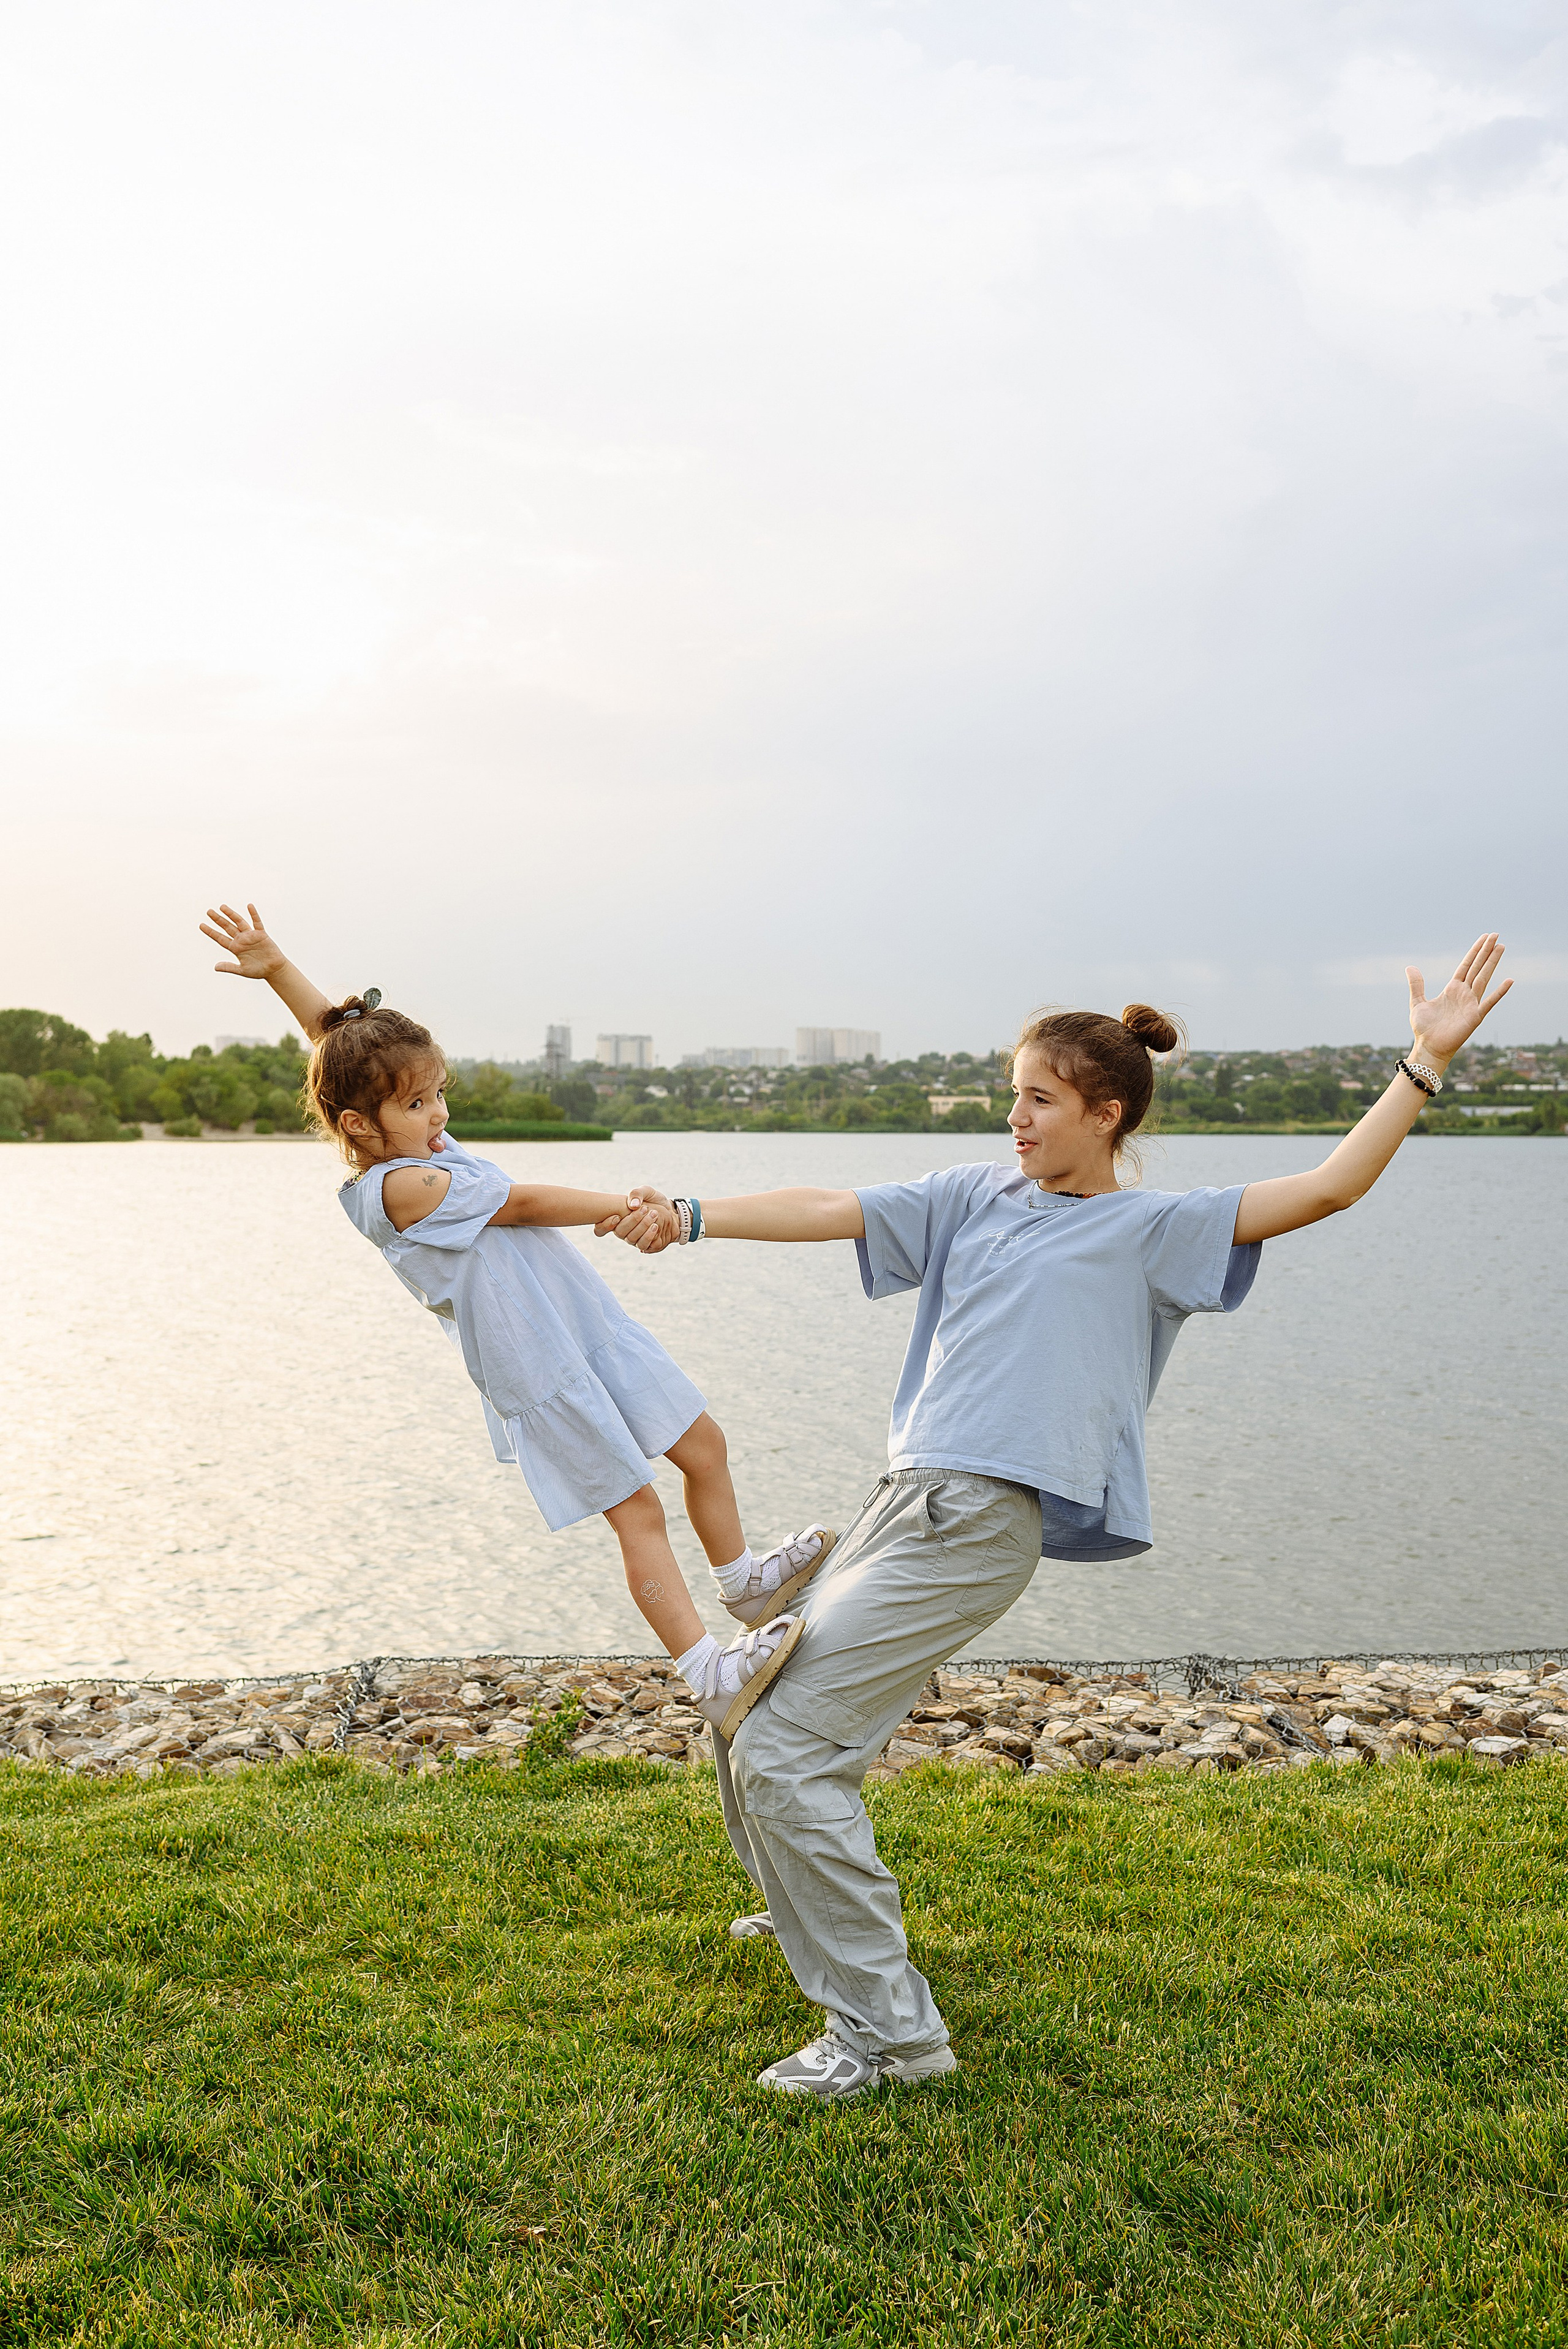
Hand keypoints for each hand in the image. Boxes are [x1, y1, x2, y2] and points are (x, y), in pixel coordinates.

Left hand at [200, 901, 284, 981]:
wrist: (274, 970)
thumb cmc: (258, 971)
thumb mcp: (242, 970)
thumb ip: (229, 967)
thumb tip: (215, 967)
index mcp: (235, 948)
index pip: (220, 938)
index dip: (211, 932)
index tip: (201, 925)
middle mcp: (241, 939)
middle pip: (227, 927)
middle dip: (218, 919)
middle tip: (209, 911)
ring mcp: (251, 936)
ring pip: (239, 922)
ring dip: (231, 914)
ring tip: (222, 907)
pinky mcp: (261, 934)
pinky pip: (257, 922)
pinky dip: (254, 914)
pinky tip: (249, 906)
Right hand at [592, 1187, 678, 1251]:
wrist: (671, 1210)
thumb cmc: (654, 1200)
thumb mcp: (646, 1191)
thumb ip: (637, 1193)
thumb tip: (632, 1205)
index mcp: (618, 1219)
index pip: (600, 1229)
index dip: (604, 1226)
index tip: (616, 1217)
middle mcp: (623, 1232)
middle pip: (619, 1232)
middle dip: (632, 1220)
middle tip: (645, 1209)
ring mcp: (634, 1240)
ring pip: (631, 1239)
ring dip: (642, 1227)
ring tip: (654, 1214)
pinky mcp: (646, 1245)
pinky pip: (643, 1246)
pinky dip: (649, 1236)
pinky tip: (656, 1226)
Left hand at [1407, 934, 1510, 1066]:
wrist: (1428, 1047)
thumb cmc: (1424, 1028)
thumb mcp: (1417, 1002)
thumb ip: (1417, 984)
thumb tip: (1410, 967)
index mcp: (1453, 988)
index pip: (1467, 965)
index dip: (1475, 951)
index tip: (1484, 938)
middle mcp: (1464, 993)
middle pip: (1478, 967)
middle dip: (1486, 951)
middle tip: (1496, 935)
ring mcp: (1471, 1003)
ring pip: (1484, 978)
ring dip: (1492, 963)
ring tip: (1501, 947)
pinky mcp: (1475, 1016)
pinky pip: (1489, 1002)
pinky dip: (1499, 992)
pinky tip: (1509, 980)